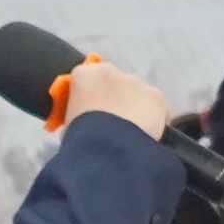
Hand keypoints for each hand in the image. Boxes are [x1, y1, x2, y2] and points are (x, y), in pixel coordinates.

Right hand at [60, 58, 174, 139]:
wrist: (107, 151)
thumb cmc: (80, 140)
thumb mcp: (68, 124)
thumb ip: (78, 112)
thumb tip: (85, 119)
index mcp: (84, 75)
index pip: (85, 79)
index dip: (87, 97)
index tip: (88, 112)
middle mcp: (111, 72)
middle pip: (113, 84)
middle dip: (113, 99)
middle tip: (109, 125)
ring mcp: (136, 83)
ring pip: (136, 93)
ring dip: (132, 107)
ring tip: (127, 133)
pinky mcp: (156, 97)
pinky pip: (155, 107)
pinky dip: (152, 118)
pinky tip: (142, 135)